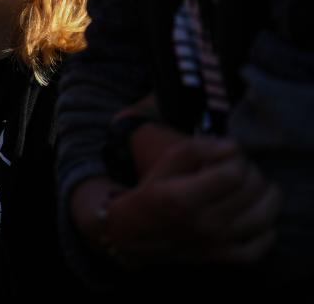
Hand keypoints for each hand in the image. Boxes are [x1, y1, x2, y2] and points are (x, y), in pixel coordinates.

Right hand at [71, 137, 280, 265]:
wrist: (138, 230)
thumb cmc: (153, 192)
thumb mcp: (164, 163)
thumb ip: (196, 148)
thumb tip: (231, 146)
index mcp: (185, 198)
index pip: (234, 173)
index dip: (236, 158)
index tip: (226, 155)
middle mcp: (204, 223)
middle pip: (251, 191)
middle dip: (250, 172)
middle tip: (237, 169)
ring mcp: (216, 243)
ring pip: (263, 217)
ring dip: (266, 196)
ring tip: (253, 187)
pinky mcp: (223, 257)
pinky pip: (259, 247)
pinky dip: (266, 231)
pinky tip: (257, 217)